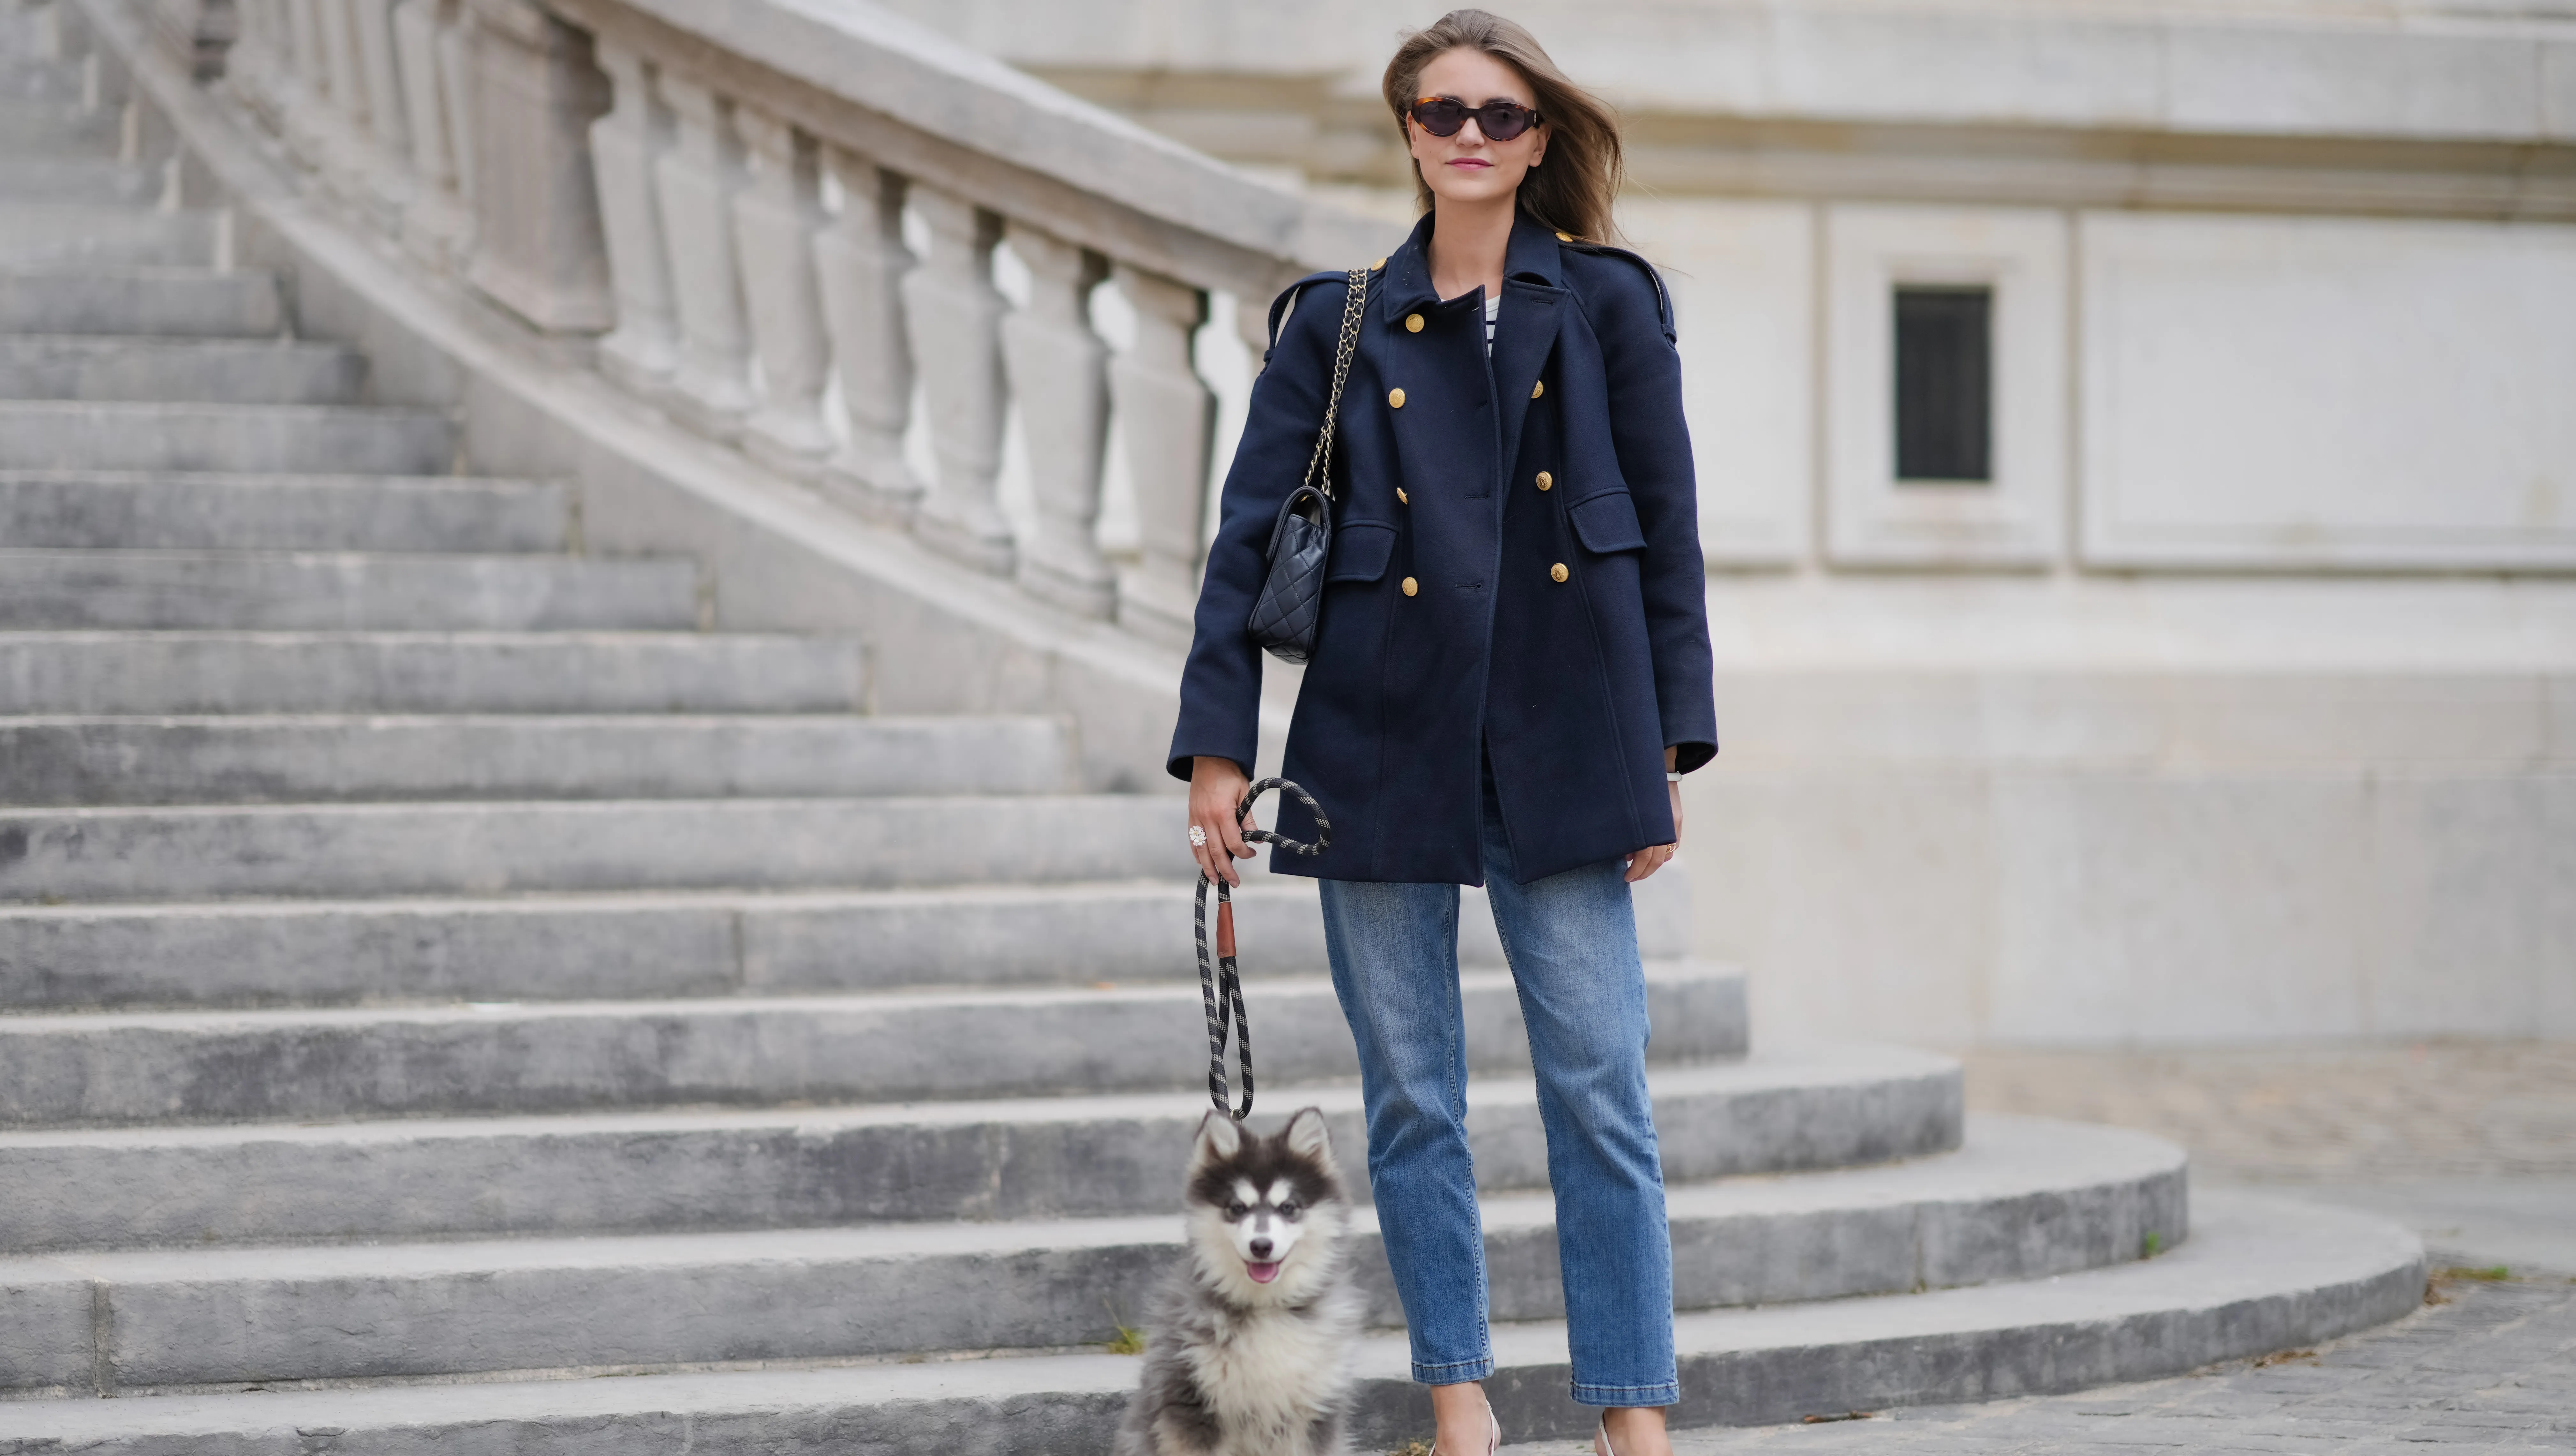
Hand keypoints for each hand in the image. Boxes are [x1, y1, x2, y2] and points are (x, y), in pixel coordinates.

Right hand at [1189, 756, 1255, 885]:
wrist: (1209, 758)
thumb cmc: (1229, 774)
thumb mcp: (1244, 794)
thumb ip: (1248, 819)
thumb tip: (1256, 840)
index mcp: (1222, 813)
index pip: (1232, 843)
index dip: (1243, 853)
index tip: (1252, 854)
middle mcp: (1206, 818)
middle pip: (1215, 852)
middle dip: (1225, 871)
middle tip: (1234, 883)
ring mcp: (1196, 819)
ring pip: (1200, 850)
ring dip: (1208, 868)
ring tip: (1215, 881)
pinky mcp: (1191, 817)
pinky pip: (1193, 841)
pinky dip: (1197, 854)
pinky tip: (1203, 863)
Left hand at [1624, 768, 1683, 883]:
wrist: (1658, 763)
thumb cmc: (1636, 784)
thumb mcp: (1628, 809)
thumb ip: (1628, 832)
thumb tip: (1626, 854)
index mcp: (1653, 824)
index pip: (1647, 857)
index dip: (1636, 871)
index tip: (1626, 877)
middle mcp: (1668, 825)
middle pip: (1658, 860)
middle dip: (1644, 872)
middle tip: (1630, 877)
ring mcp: (1675, 822)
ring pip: (1667, 854)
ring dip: (1652, 863)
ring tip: (1636, 865)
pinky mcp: (1677, 819)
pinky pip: (1671, 844)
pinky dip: (1660, 853)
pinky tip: (1647, 852)